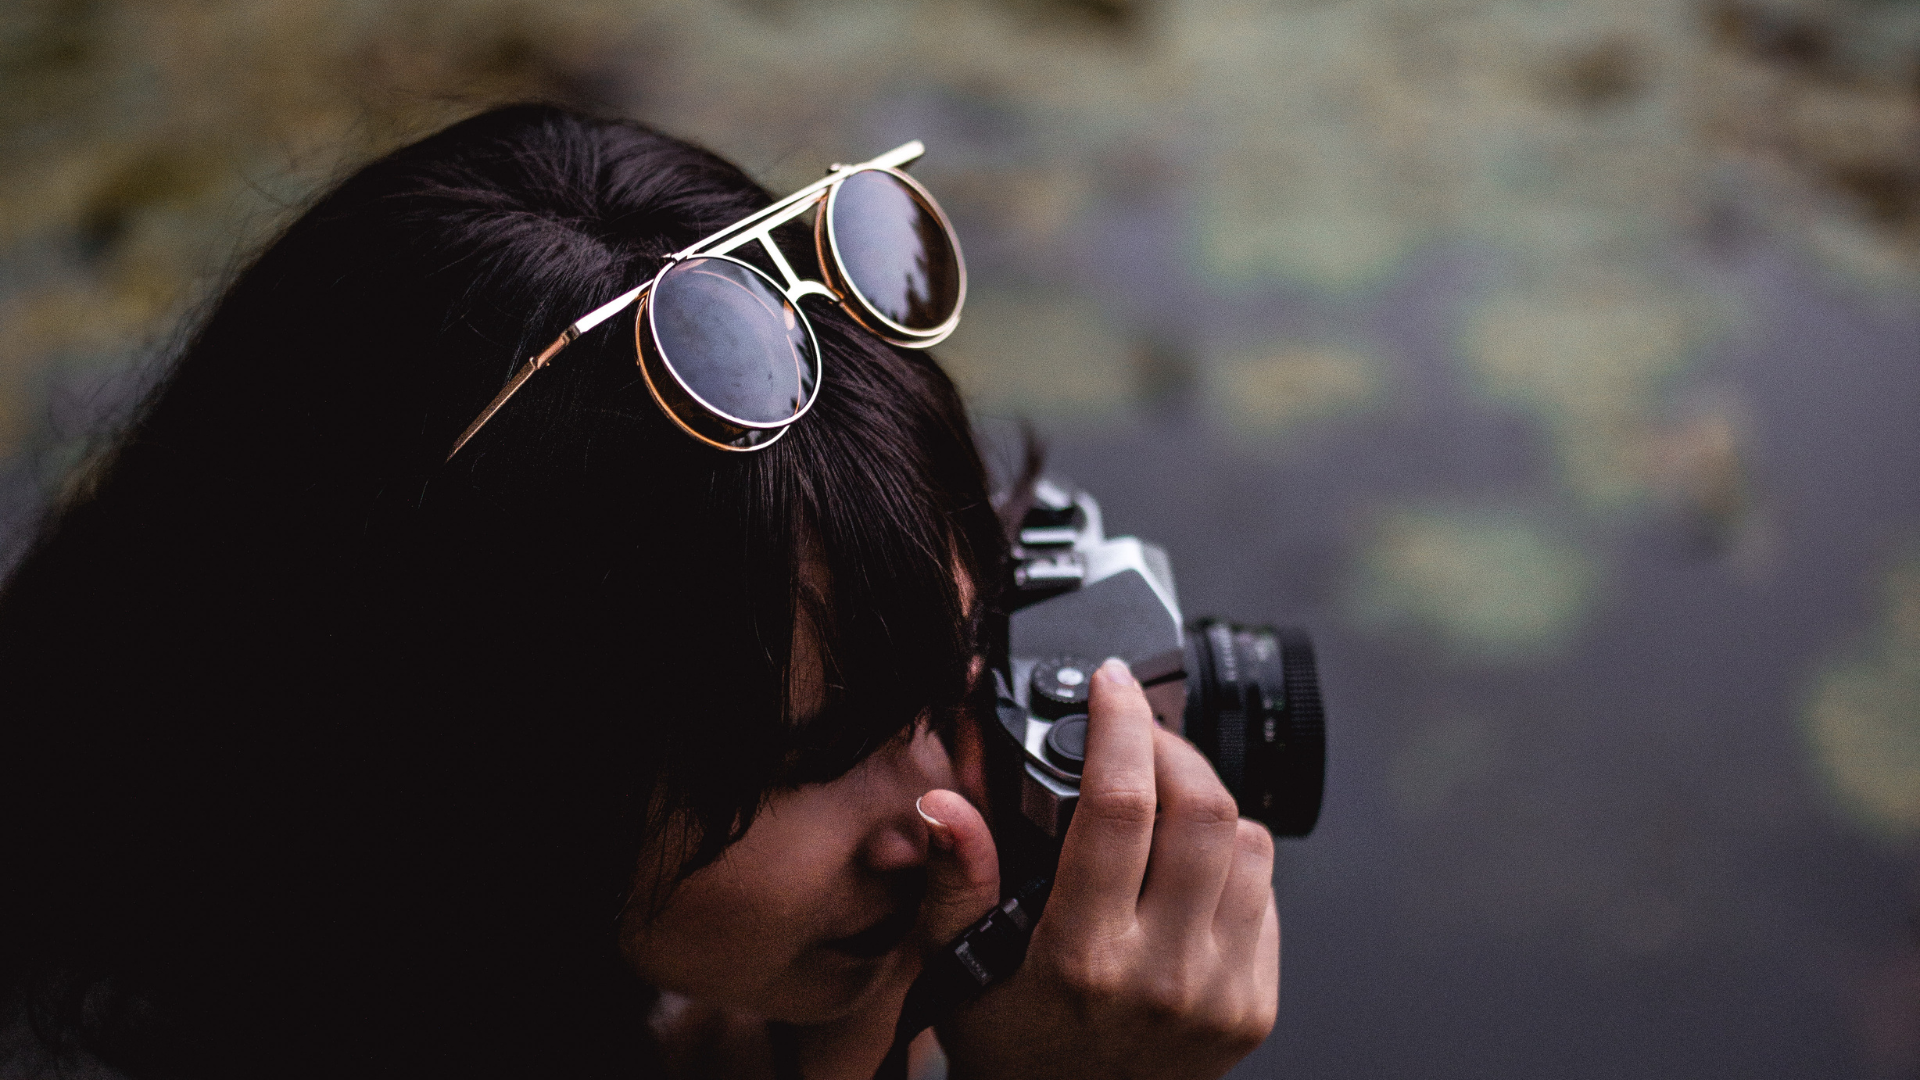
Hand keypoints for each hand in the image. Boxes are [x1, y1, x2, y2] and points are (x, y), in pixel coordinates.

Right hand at [935, 658, 1280, 1079]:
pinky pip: (1266, 893)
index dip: (1122, 726)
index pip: (1121, 808)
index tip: (1113, 684)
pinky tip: (1185, 866)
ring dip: (1206, 801)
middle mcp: (1163, 974)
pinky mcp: (1255, 1005)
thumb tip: (943, 803)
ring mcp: (1219, 992)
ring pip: (1248, 843)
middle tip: (1138, 731)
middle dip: (1173, 746)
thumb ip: (954, 881)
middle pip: (1204, 810)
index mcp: (1083, 956)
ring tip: (1159, 801)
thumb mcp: (958, 969)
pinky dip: (1231, 858)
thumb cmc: (1012, 1047)